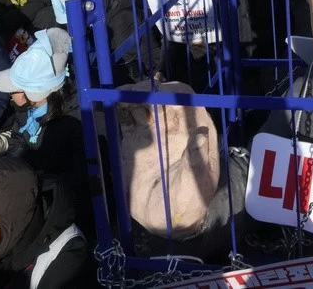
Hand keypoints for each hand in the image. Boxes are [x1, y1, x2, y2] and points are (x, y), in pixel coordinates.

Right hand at [118, 80, 219, 235]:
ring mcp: (153, 133)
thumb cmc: (191, 201)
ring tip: (119, 96)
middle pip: (162, 97)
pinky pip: (127, 120)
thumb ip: (197, 161)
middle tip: (131, 92)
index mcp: (194, 129)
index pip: (185, 99)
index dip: (171, 92)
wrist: (170, 221)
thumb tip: (200, 136)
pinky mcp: (134, 142)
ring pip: (144, 104)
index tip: (157, 92)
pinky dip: (120, 110)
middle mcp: (174, 126)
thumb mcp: (197, 184)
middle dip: (148, 90)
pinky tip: (112, 106)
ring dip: (132, 96)